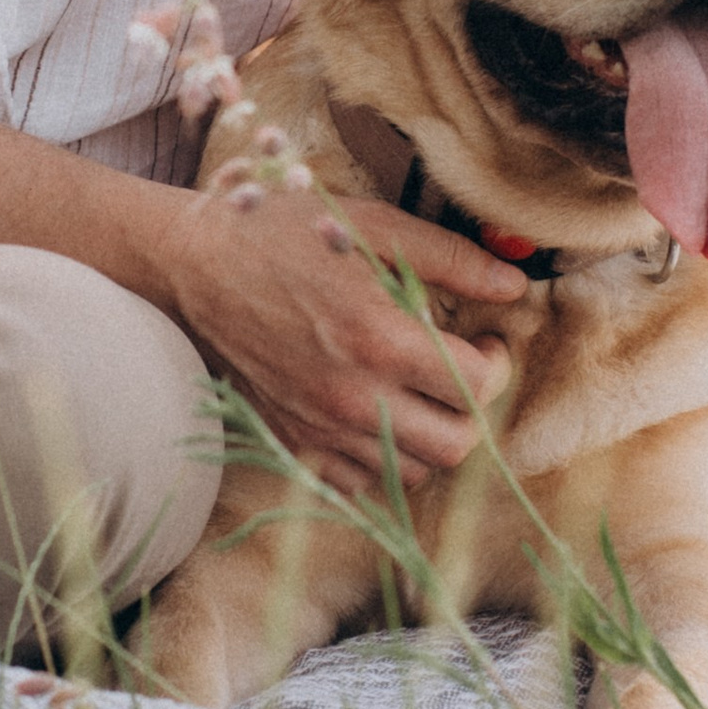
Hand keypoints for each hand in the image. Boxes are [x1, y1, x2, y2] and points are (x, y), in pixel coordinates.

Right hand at [156, 183, 523, 496]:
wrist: (193, 265)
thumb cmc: (282, 234)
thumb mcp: (371, 227)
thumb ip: (450, 258)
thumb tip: (514, 285)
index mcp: (380, 340)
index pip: (478, 387)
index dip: (497, 364)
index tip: (486, 341)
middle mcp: (354, 397)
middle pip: (455, 446)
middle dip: (473, 411)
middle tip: (462, 373)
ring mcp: (320, 427)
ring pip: (411, 472)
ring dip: (430, 437)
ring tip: (419, 393)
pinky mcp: (292, 441)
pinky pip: (357, 481)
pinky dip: (379, 458)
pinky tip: (376, 414)